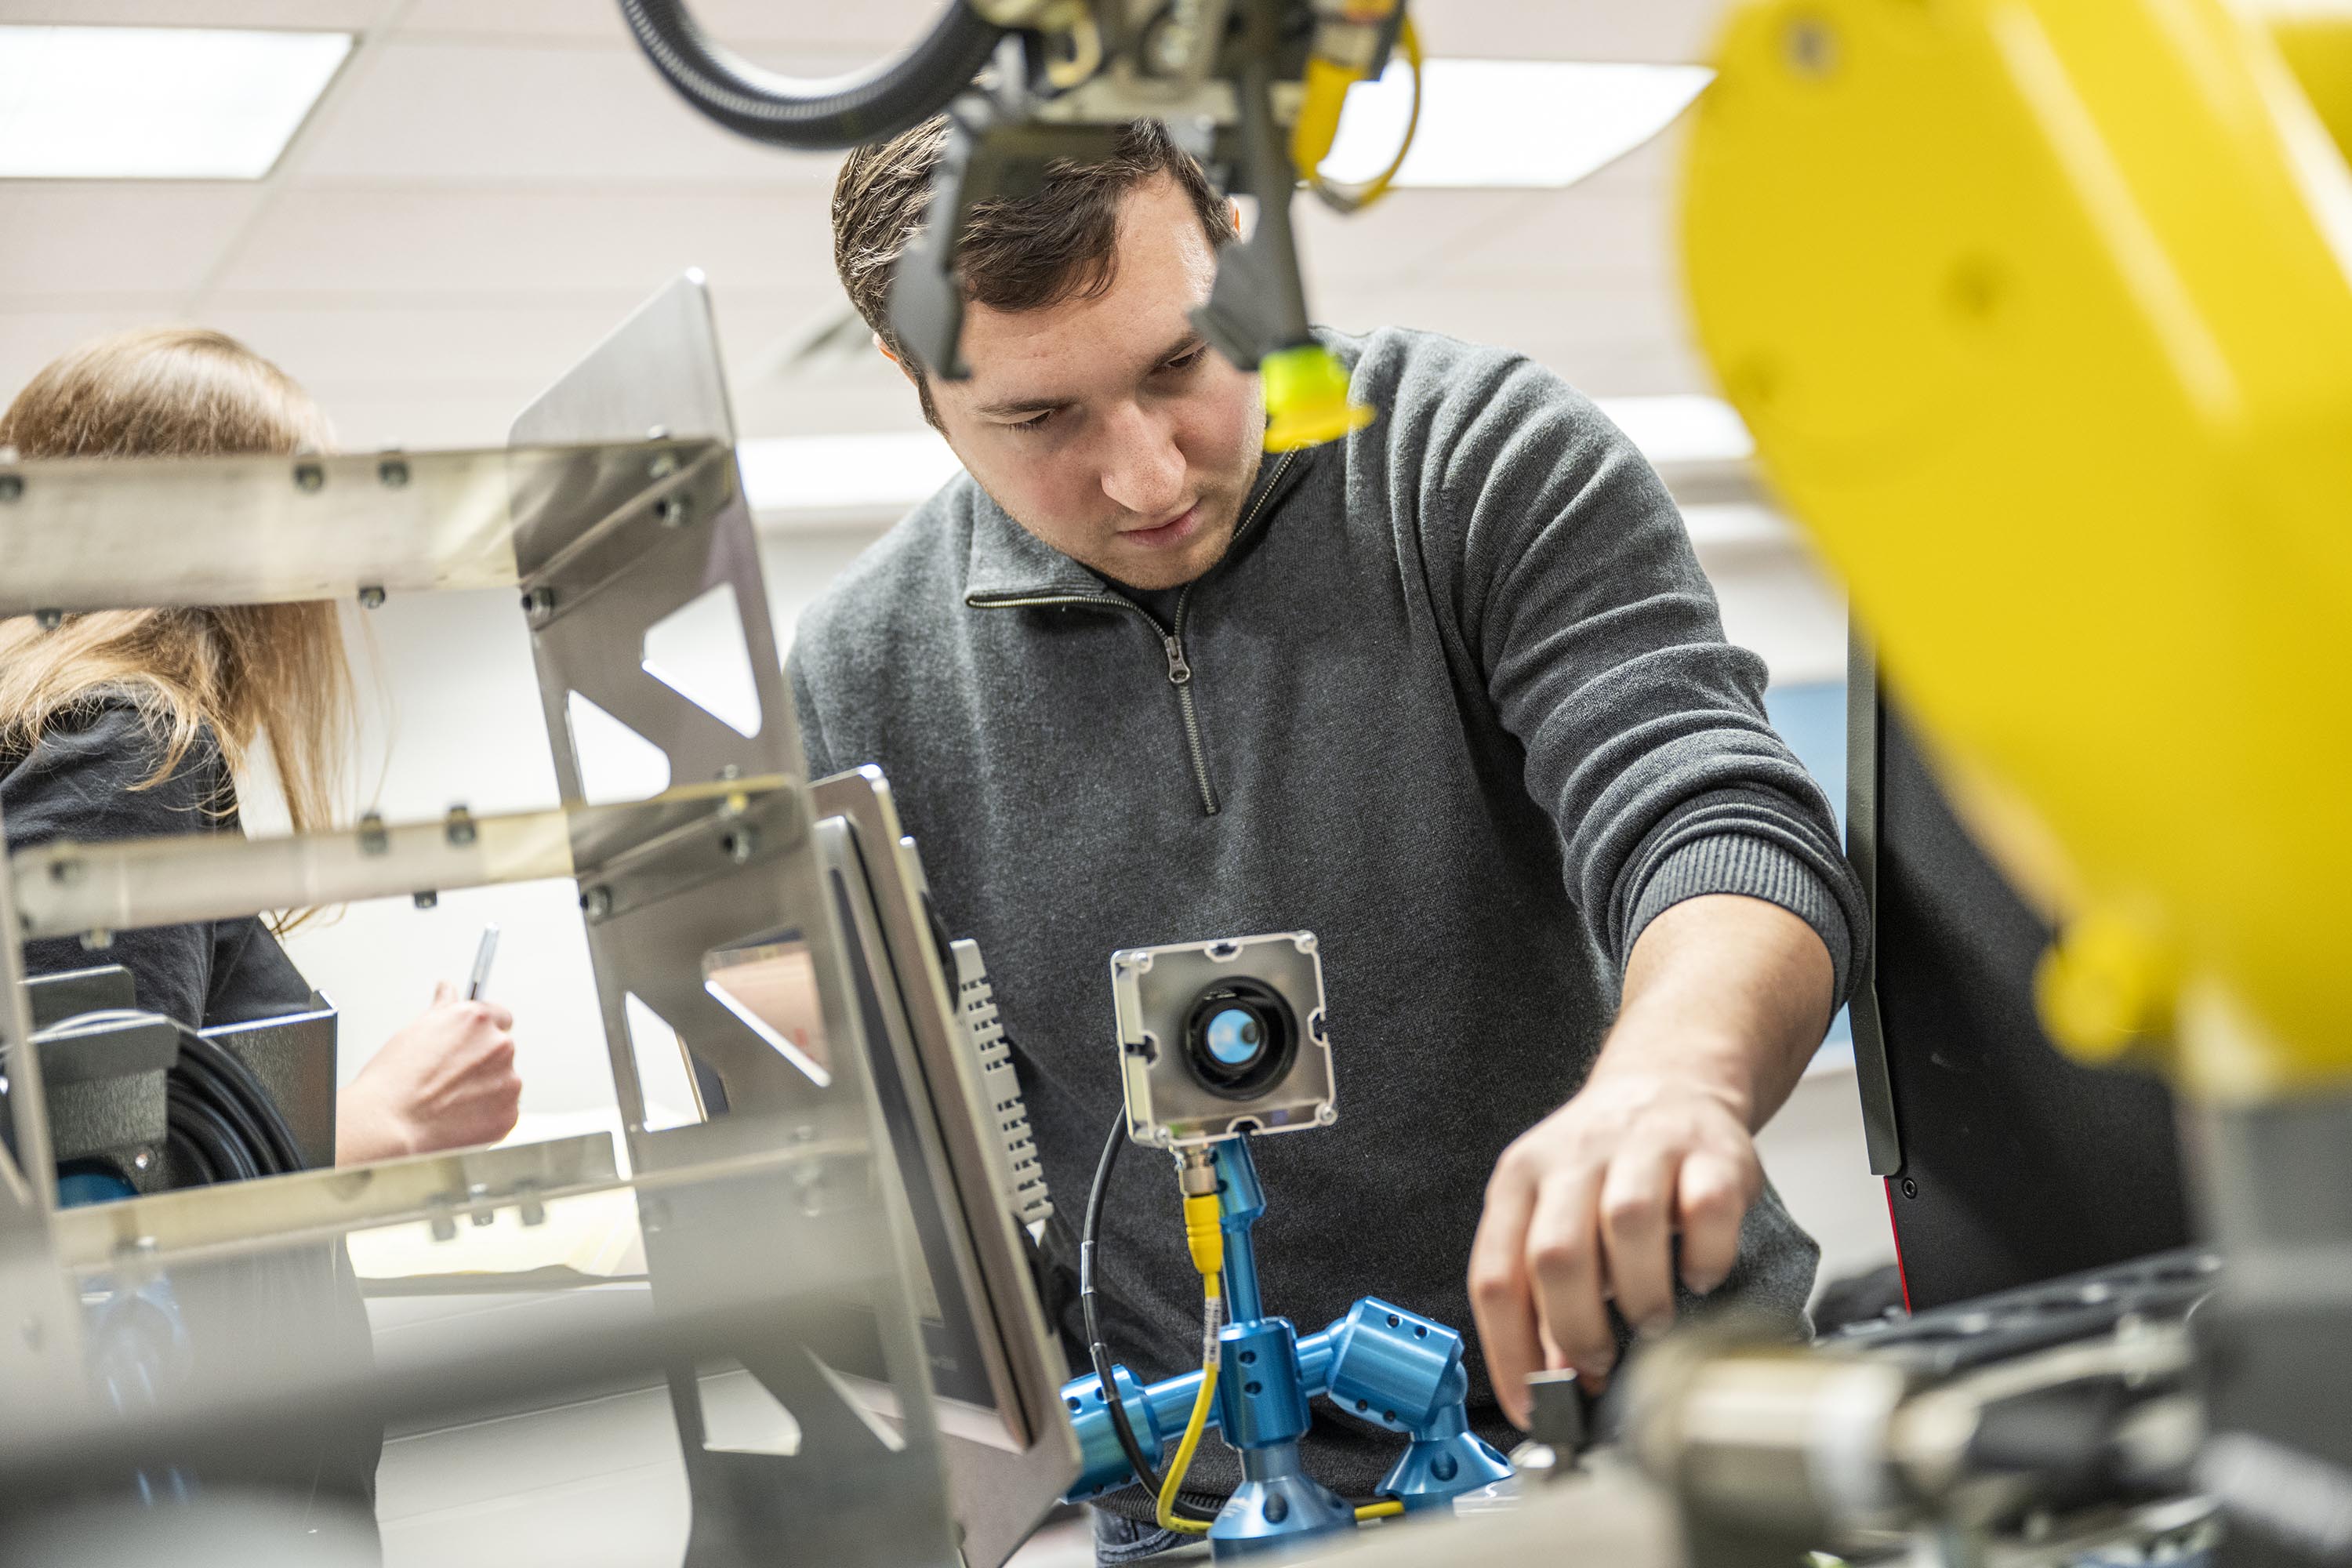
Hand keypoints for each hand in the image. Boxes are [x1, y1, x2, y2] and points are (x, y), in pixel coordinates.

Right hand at [336, 981, 521, 1164]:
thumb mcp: (416, 1029)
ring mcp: (508, 1081)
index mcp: (479, 1020)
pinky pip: (503, 1110)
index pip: (500, 1017)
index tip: (471, 1044)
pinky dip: (487, 1115)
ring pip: (504, 1081)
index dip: (482, 1032)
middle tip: (450, 1078)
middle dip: (482, 1062)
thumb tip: (447, 988)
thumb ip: (443, 1006)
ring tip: (449, 1100)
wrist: (388, 1123)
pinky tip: (458, 1118)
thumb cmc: (395, 1078)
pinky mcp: (509, 1113)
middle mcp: (500, 1045)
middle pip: (502, 1050)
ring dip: (486, 1088)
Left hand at [1466, 893, 1834, 1426]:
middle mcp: (1574, 1158)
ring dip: (1640, 1296)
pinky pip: (1708, 1208)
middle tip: (1597, 1364)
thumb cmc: (1604, 1165)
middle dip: (1577, 1330)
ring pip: (1627, 1225)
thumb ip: (1542, 1288)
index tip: (1532, 1406)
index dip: (1509, 1353)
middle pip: (1557, 1255)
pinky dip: (1705, 1256)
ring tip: (1650, 1322)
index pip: (1496, 1277)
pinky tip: (1700, 1274)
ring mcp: (1643, 1148)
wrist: (1668, 1080)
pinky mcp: (1709, 1150)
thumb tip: (1550, 1377)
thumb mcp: (1551, 1212)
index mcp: (1519, 1179)